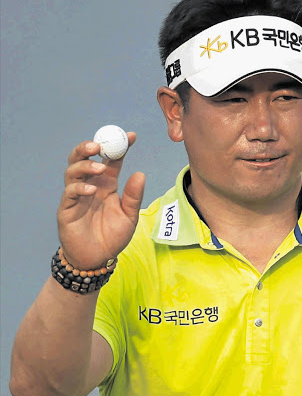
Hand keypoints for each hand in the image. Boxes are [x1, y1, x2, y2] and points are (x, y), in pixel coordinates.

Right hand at [57, 132, 144, 269]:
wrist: (97, 259)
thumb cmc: (112, 237)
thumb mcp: (129, 216)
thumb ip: (134, 196)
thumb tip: (140, 174)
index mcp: (106, 184)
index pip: (111, 160)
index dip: (119, 147)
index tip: (131, 136)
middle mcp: (90, 186)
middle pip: (84, 158)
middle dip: (89, 147)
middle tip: (100, 145)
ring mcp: (77, 196)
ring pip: (73, 171)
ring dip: (85, 165)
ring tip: (100, 167)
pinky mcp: (67, 209)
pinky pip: (70, 193)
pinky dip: (80, 188)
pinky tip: (92, 190)